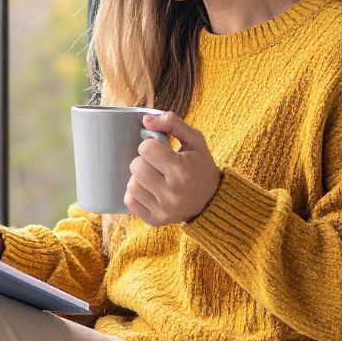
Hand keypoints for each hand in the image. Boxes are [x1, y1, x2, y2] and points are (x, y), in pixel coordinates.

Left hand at [125, 111, 221, 226]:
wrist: (212, 201)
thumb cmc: (201, 166)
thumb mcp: (195, 140)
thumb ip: (172, 124)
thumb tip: (145, 120)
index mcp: (181, 171)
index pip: (146, 148)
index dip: (151, 145)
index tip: (161, 150)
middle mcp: (171, 193)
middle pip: (136, 166)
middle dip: (144, 161)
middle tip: (157, 164)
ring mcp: (163, 209)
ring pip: (131, 184)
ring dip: (139, 177)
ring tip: (155, 177)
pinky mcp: (155, 220)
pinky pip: (130, 201)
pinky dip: (136, 193)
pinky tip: (150, 190)